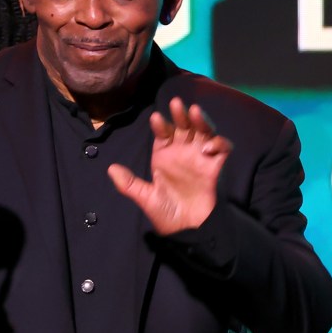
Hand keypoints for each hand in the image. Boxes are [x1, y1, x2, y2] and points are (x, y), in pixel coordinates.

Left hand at [108, 96, 231, 234]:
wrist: (188, 229)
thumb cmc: (166, 213)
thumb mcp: (146, 198)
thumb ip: (129, 184)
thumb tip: (110, 168)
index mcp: (164, 156)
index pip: (163, 133)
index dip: (160, 125)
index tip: (156, 119)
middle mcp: (182, 152)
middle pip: (183, 126)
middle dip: (180, 114)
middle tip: (176, 103)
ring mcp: (200, 157)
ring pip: (203, 131)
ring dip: (200, 120)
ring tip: (194, 111)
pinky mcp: (215, 165)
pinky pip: (221, 147)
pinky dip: (217, 143)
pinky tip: (208, 148)